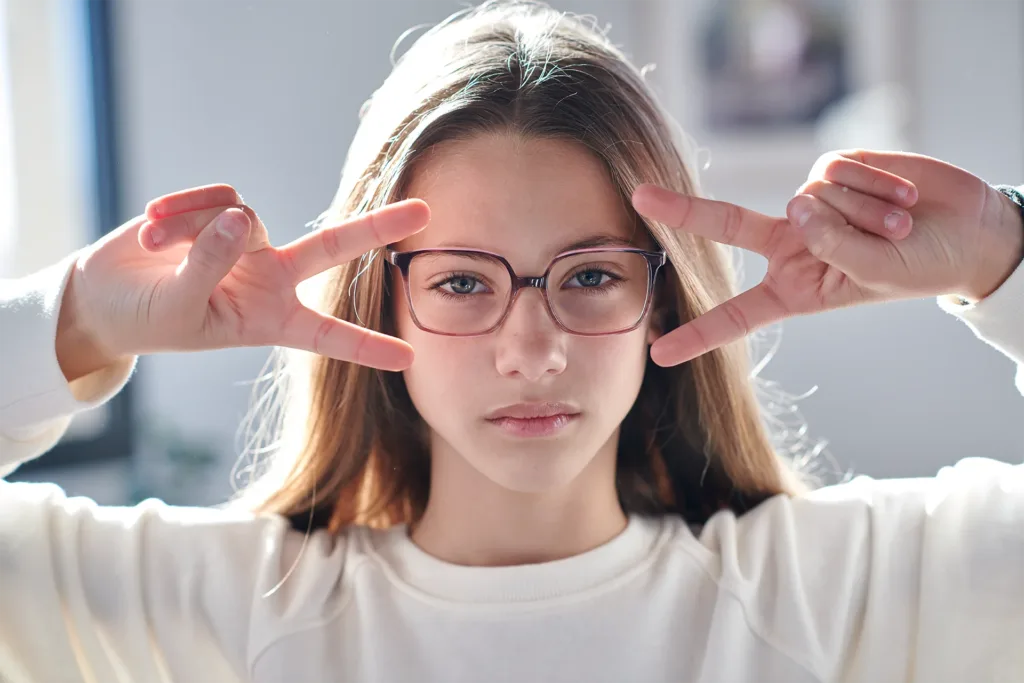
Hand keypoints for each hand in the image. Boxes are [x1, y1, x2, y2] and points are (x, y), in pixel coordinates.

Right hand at [57, 184, 429, 380]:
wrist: (106, 294)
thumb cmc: (151, 319)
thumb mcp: (181, 309)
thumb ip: (211, 266)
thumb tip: (240, 217)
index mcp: (272, 320)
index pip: (327, 335)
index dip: (366, 347)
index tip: (409, 358)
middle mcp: (272, 278)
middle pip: (332, 248)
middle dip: (376, 228)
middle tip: (426, 212)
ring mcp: (249, 242)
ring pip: (244, 217)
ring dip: (195, 230)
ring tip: (155, 245)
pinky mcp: (222, 210)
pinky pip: (216, 197)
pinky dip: (181, 209)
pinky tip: (152, 225)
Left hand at [632, 150, 1023, 366]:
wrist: (966, 231)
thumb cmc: (919, 268)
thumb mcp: (875, 274)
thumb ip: (833, 245)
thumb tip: (798, 204)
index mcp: (795, 289)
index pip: (738, 315)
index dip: (700, 334)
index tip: (658, 353)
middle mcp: (792, 244)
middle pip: (729, 227)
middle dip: (684, 212)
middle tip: (639, 197)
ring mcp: (810, 205)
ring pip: (812, 199)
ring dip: (865, 213)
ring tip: (900, 225)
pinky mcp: (833, 170)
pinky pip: (835, 172)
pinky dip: (872, 186)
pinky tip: (902, 196)